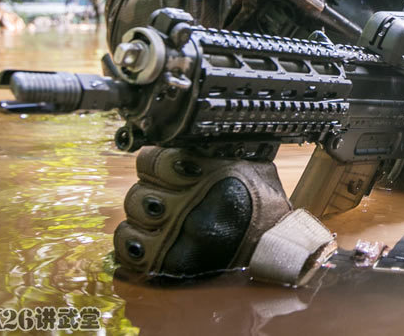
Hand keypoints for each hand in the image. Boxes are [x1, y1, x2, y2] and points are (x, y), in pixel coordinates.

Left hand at [114, 147, 333, 284]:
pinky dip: (135, 243)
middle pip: (139, 192)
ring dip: (143, 219)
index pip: (152, 160)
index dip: (156, 165)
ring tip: (162, 221)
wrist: (274, 247)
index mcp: (203, 173)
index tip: (168, 172)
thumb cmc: (262, 204)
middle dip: (151, 193)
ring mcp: (173, 234)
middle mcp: (185, 202)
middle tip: (168, 200)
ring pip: (132, 219)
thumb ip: (215, 154)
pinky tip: (148, 239)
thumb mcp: (249, 164)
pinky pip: (129, 249)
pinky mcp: (167, 262)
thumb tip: (189, 140)